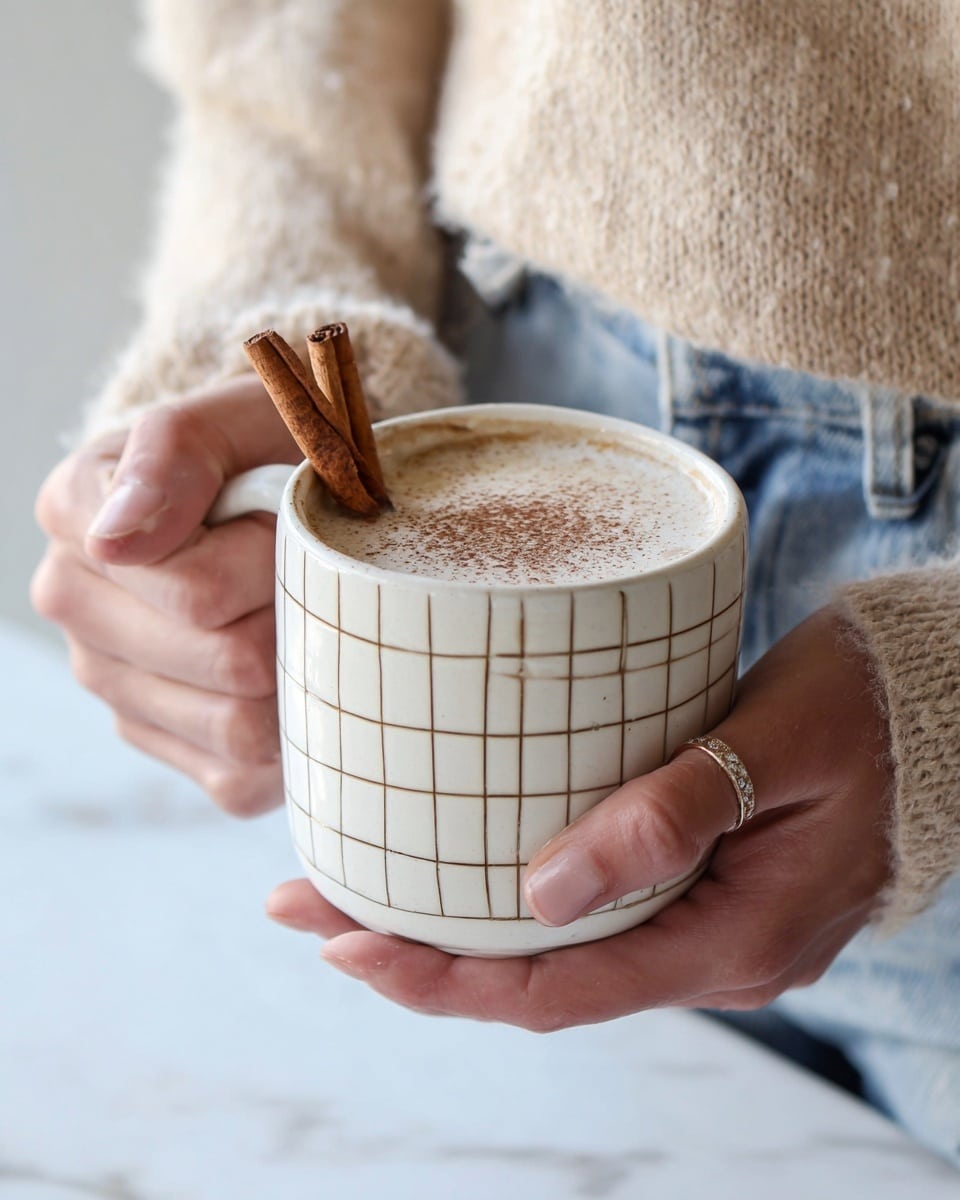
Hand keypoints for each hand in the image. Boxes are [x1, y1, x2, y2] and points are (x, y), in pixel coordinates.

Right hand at [32, 376, 299, 815]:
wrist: (279, 486)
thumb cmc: (264, 449)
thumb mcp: (238, 419)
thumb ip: (174, 457)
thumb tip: (115, 540)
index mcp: (76, 517)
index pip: (199, 590)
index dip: (267, 559)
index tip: (273, 518)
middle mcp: (74, 604)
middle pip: (228, 661)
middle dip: (291, 617)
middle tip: (303, 573)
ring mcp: (110, 680)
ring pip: (238, 726)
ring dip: (297, 676)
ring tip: (298, 617)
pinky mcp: (155, 740)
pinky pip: (239, 777)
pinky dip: (287, 737)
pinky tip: (289, 678)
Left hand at [267, 608, 893, 1027]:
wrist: (932, 707)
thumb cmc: (863, 710)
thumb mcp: (778, 743)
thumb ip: (675, 812)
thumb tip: (544, 891)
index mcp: (732, 938)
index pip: (557, 990)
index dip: (441, 977)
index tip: (341, 942)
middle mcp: (710, 954)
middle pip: (537, 981)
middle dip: (415, 953)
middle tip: (306, 907)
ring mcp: (705, 926)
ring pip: (557, 953)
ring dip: (455, 927)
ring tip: (353, 888)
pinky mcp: (699, 889)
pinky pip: (590, 917)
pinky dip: (511, 900)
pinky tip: (461, 866)